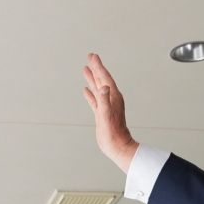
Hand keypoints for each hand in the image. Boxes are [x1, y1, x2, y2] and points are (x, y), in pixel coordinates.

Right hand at [82, 53, 138, 170]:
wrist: (117, 146)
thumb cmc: (113, 133)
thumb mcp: (106, 115)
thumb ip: (105, 100)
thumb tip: (104, 86)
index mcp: (113, 97)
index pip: (104, 77)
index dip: (98, 66)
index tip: (93, 56)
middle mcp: (110, 99)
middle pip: (101, 79)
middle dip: (96, 68)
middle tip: (90, 57)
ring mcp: (106, 106)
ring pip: (97, 88)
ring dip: (92, 79)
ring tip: (86, 70)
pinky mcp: (102, 114)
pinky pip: (95, 100)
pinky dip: (90, 94)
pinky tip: (86, 90)